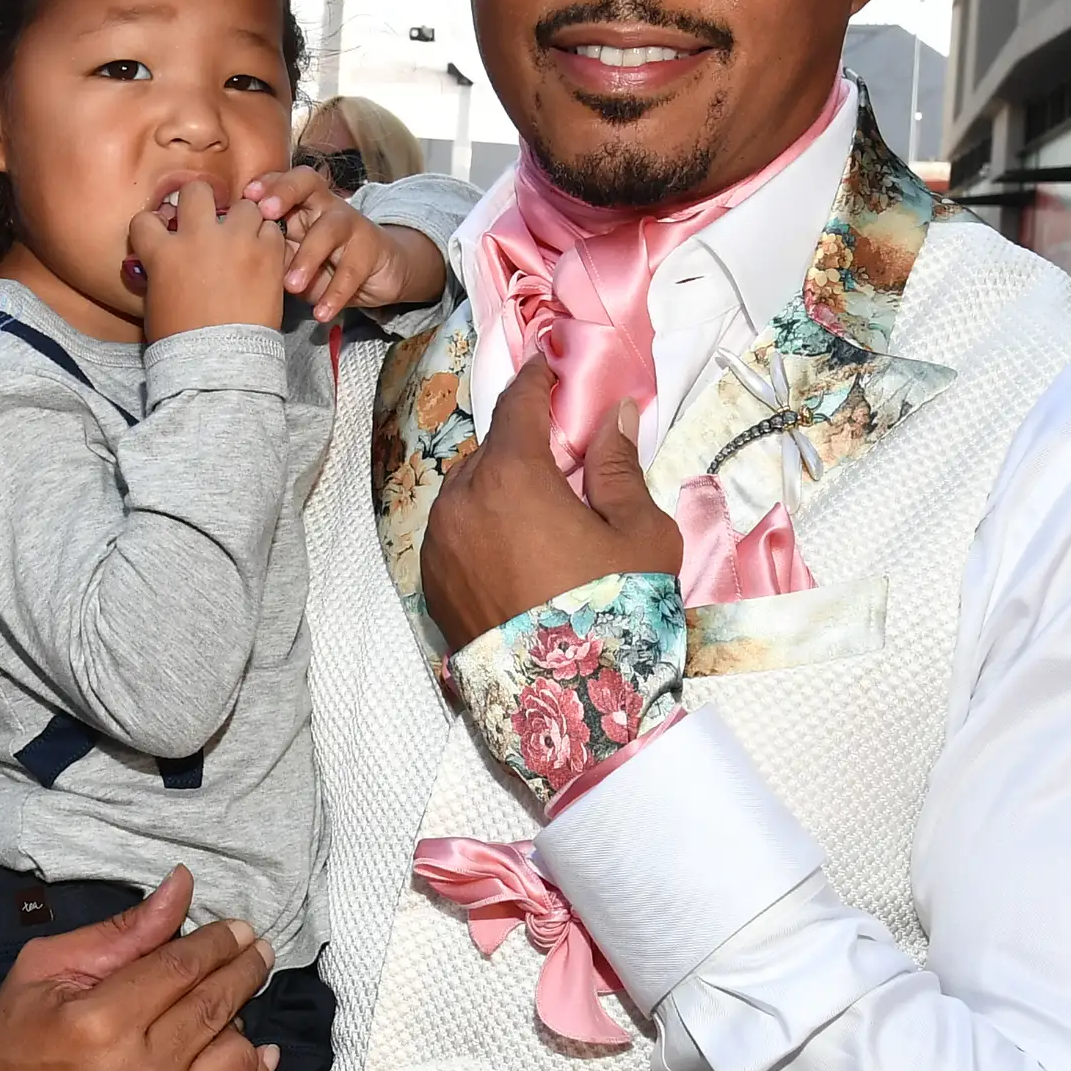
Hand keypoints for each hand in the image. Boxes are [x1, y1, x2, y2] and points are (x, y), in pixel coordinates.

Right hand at [0, 868, 275, 1070]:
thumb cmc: (11, 1052)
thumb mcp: (43, 975)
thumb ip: (120, 934)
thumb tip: (182, 886)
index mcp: (98, 1024)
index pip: (182, 968)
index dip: (217, 943)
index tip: (238, 930)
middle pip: (215, 1008)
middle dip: (243, 970)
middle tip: (256, 951)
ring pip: (237, 1059)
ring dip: (242, 1025)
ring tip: (231, 1010)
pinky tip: (255, 1054)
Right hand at [127, 178, 293, 342]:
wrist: (222, 363)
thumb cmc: (183, 342)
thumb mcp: (157, 302)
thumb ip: (160, 272)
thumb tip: (163, 262)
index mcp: (163, 253)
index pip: (145, 220)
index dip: (153, 225)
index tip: (161, 233)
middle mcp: (198, 237)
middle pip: (196, 191)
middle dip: (200, 202)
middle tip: (208, 220)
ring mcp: (236, 242)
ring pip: (244, 205)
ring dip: (243, 219)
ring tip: (244, 239)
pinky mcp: (268, 254)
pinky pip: (272, 230)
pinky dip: (268, 240)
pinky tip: (264, 256)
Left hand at [246, 165, 444, 325]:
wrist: (379, 275)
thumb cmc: (327, 264)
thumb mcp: (294, 257)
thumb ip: (271, 251)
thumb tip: (235, 258)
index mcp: (302, 204)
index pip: (284, 181)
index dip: (267, 182)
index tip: (246, 196)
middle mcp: (326, 206)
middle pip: (308, 182)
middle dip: (286, 192)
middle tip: (267, 212)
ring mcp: (350, 224)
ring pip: (329, 229)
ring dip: (308, 257)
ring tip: (291, 285)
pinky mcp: (370, 249)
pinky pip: (351, 270)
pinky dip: (335, 294)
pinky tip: (321, 313)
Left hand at [418, 363, 685, 650]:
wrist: (567, 703)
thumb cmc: (614, 610)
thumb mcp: (639, 534)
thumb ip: (619, 467)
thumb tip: (614, 416)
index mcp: (511, 476)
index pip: (518, 405)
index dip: (537, 381)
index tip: (548, 368)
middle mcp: (462, 501)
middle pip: (492, 451)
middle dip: (524, 448)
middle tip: (562, 465)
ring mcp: (439, 544)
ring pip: (469, 493)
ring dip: (499, 492)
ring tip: (541, 521)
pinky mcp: (430, 584)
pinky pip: (454, 535)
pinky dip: (480, 530)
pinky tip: (516, 557)